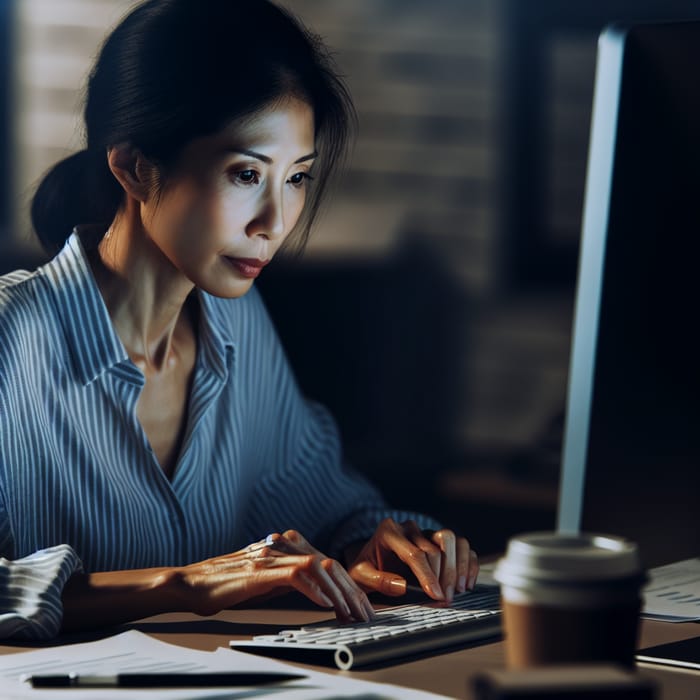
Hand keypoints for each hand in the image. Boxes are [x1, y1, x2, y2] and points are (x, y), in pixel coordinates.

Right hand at [178, 530, 373, 621]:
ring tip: (351, 612)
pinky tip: (325, 605)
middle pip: (328, 564)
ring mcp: (272, 556)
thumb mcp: (266, 581)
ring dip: (338, 593)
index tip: (361, 604)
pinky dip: (314, 590)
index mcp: (285, 546)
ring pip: (318, 567)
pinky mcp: (261, 570)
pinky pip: (296, 576)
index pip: (327, 562)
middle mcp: (282, 546)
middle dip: (351, 590)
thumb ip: (290, 580)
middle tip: (365, 613)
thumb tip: (317, 591)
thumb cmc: (226, 585)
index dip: (348, 584)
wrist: (192, 583)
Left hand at [347, 518, 477, 602]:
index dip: (427, 575)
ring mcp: (426, 531)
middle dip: (444, 574)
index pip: (414, 552)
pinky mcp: (439, 539)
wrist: (371, 561)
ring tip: (458, 589)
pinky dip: (467, 562)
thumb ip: (378, 580)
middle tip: (446, 598)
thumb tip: (403, 586)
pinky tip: (466, 583)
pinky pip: (461, 545)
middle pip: (436, 545)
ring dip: (458, 565)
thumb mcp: (361, 576)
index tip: (436, 595)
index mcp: (389, 531)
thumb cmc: (366, 569)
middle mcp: (410, 527)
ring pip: (451, 539)